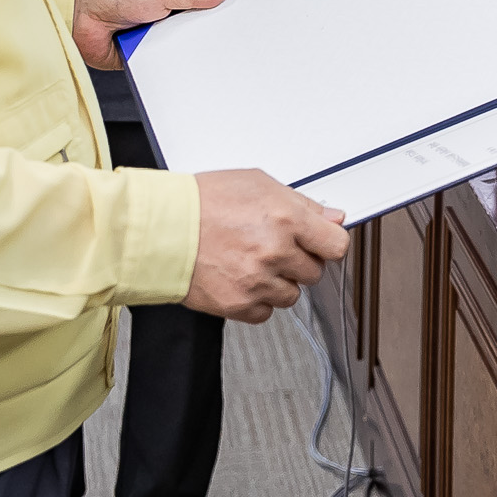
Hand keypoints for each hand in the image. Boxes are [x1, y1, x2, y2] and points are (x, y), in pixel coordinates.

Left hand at [73, 0, 227, 68]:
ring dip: (175, 53)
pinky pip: (156, 68)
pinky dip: (159, 66)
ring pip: (175, 53)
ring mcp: (149, 40)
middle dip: (197, 38)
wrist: (81, 14)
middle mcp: (161, 20)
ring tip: (177, 48)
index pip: (201, 10)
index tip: (231, 24)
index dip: (214, 17)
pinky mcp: (137, 58)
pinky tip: (161, 62)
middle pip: (191, 35)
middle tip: (206, 41)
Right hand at [184, 170, 349, 320]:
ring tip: (252, 261)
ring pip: (292, 294)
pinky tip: (240, 278)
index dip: (328, 243)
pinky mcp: (239, 305)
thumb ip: (303, 204)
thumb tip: (333, 217)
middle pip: (315, 272)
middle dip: (299, 260)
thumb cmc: (201, 201)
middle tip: (274, 247)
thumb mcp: (258, 184)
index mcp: (287, 219)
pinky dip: (256, 300)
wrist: (160, 228)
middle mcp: (276, 252)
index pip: (337, 245)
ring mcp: (258, 282)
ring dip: (278, 282)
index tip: (320, 243)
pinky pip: (265, 312)